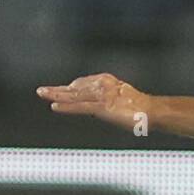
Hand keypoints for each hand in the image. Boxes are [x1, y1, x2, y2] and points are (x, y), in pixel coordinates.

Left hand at [36, 74, 150, 132]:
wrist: (152, 112)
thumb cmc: (140, 110)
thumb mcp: (122, 102)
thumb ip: (111, 102)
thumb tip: (108, 106)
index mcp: (107, 82)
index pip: (83, 84)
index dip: (69, 89)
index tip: (59, 91)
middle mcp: (102, 86)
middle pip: (75, 88)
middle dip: (57, 90)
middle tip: (41, 91)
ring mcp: (102, 96)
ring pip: (75, 95)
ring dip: (56, 95)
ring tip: (42, 94)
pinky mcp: (102, 107)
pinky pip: (81, 106)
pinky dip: (67, 107)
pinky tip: (55, 107)